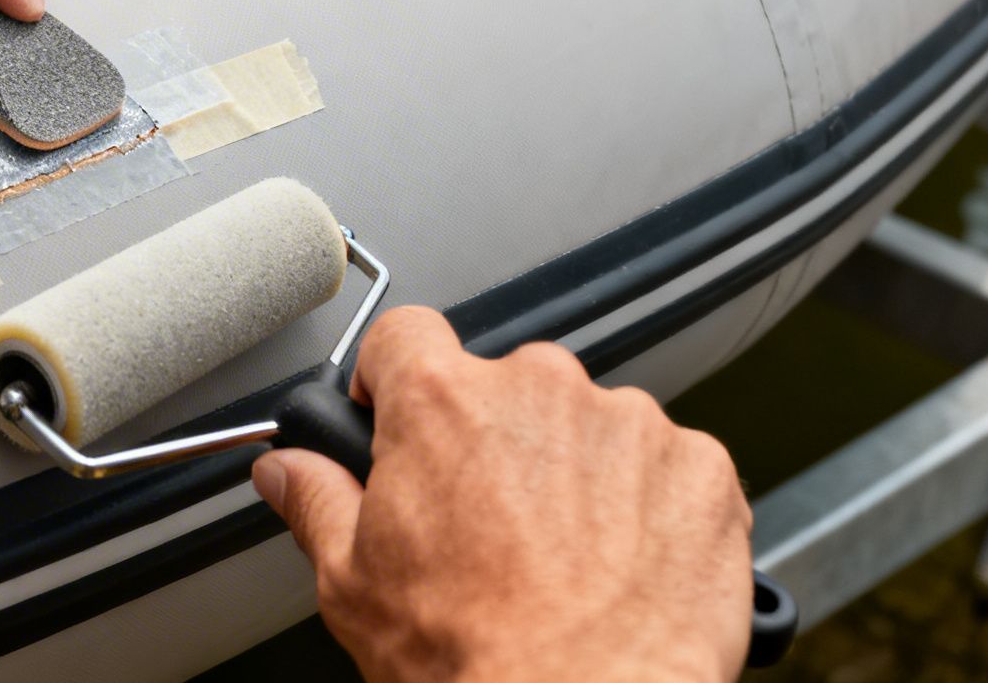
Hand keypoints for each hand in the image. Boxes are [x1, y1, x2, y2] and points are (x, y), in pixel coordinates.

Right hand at [252, 307, 752, 682]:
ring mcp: (628, 423)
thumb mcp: (351, 583)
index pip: (404, 335)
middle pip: (502, 384)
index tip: (397, 418)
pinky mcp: (700, 468)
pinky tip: (620, 567)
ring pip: (586, 424)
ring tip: (561, 557)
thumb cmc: (476, 658)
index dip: (393, 379)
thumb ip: (315, 500)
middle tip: (483, 521)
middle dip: (491, 439)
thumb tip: (287, 469)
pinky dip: (646, 504)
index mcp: (441, 403)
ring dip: (573, 470)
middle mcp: (537, 390)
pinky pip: (664, 463)